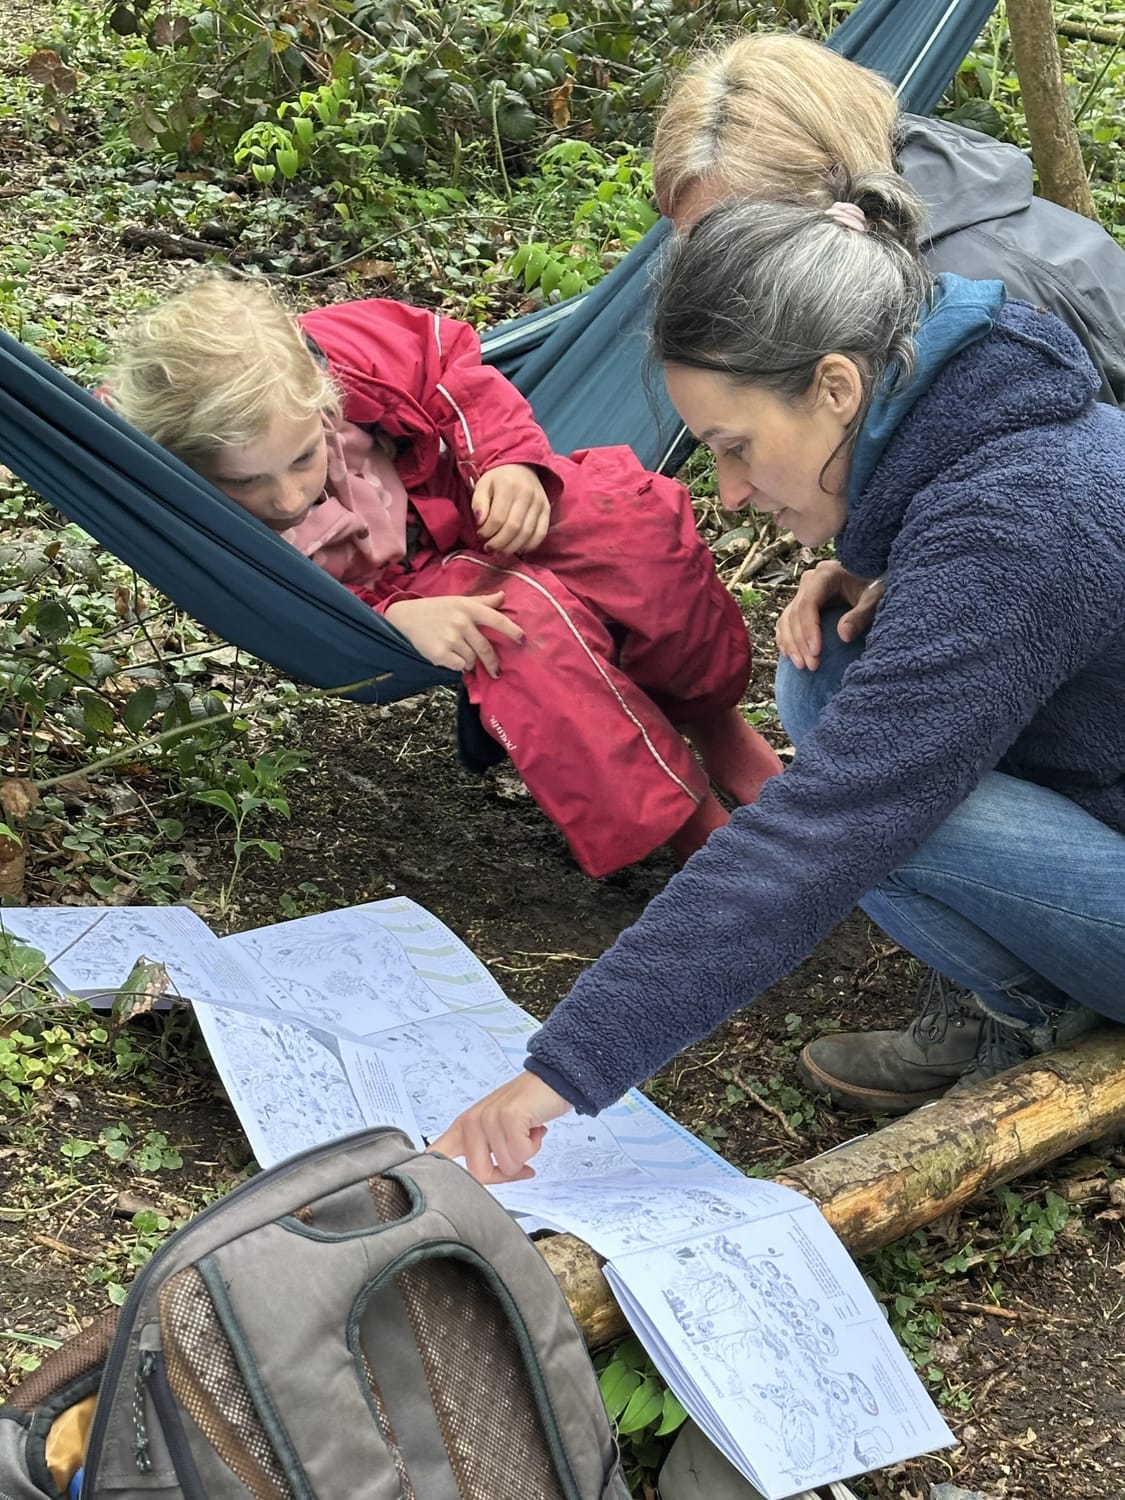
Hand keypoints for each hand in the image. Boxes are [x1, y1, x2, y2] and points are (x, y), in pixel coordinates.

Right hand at [384, 591, 522, 677]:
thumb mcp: (458, 601)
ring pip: (472, 659)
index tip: (522, 640)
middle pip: (485, 648)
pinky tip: (449, 657)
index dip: (511, 630)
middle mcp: (461, 622)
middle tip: (496, 671)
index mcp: (468, 608)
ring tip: (458, 653)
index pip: (496, 619)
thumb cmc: (435, 609)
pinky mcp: (440, 653)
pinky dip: (457, 665)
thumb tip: (503, 596)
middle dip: (492, 663)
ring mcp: (450, 638)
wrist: (405, 618)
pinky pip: (459, 666)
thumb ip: (482, 601)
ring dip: (469, 661)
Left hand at [429, 1072, 571, 1183]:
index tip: (430, 1187)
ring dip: (525, 1154)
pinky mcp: (508, 1118)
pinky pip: (522, 1154)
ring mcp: (488, 1118)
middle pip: (479, 1175)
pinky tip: (535, 1128)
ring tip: (528, 1132)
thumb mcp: (496, 1130)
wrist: (550, 1081)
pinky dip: (534, 1146)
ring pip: (507, 1166)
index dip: (431, 1174)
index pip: (436, 1153)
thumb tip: (477, 1180)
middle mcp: (472, 1122)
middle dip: (506, 1172)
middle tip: (519, 1154)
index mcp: (464, 1126)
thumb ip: (482, 1153)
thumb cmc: (525, 1108)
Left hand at [472, 464, 550, 553]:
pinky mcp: (547, 510)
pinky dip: (529, 545)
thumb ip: (478, 503)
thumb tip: (480, 522)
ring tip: (501, 551)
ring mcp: (539, 503)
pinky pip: (540, 533)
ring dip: (512, 547)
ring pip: (527, 533)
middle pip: (513, 528)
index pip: (498, 518)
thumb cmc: (498, 479)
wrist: (521, 466)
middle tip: (489, 548)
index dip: (487, 532)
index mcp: (508, 486)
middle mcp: (527, 494)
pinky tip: (518, 548)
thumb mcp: (482, 485)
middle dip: (499, 543)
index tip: (480, 535)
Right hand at [775, 560, 884, 670]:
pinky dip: (786, 640)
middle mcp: (809, 581)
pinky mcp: (802, 604)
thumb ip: (861, 615)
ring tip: (801, 665)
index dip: (809, 629)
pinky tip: (790, 656)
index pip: (808, 603)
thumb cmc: (876, 586)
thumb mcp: (874, 598)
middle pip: (795, 614)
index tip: (816, 652)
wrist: (874, 580)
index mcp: (825, 574)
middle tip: (812, 665)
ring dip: (791, 644)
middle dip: (801, 642)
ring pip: (787, 620)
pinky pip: (786, 623)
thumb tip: (843, 635)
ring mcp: (803, 593)